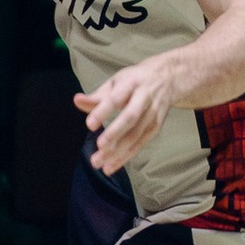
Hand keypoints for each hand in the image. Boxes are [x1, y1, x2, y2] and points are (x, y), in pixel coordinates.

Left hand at [78, 54, 181, 175]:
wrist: (168, 78)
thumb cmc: (135, 80)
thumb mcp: (116, 82)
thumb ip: (97, 96)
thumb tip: (77, 101)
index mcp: (132, 83)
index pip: (116, 98)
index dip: (103, 111)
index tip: (89, 125)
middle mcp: (145, 98)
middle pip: (130, 117)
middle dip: (115, 133)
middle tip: (99, 146)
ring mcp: (153, 113)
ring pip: (136, 134)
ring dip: (118, 151)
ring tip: (99, 162)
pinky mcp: (156, 126)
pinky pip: (140, 144)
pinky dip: (125, 157)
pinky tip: (111, 166)